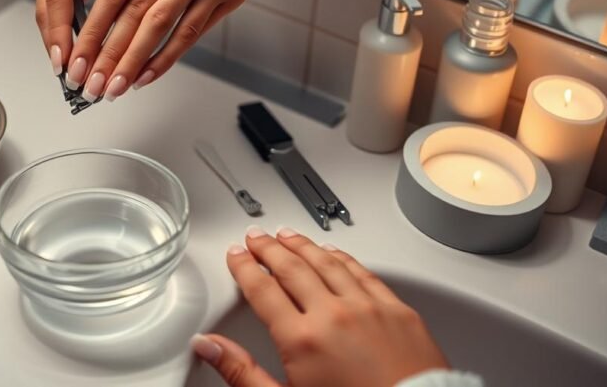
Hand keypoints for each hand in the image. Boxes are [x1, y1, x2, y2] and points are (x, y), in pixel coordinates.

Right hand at [34, 0, 126, 76]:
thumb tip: (117, 2)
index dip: (61, 34)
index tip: (65, 60)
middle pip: (45, 11)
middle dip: (56, 48)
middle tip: (70, 77)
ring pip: (45, 8)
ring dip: (57, 39)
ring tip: (73, 68)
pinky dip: (61, 21)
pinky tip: (76, 41)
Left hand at [65, 0, 331, 100]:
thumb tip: (113, 2)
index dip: (94, 27)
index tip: (78, 53)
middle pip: (136, 14)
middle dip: (109, 54)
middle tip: (89, 83)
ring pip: (163, 27)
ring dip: (135, 62)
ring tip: (115, 87)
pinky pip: (194, 31)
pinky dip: (169, 55)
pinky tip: (149, 74)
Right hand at [193, 227, 448, 386]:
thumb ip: (242, 372)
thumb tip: (209, 346)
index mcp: (301, 339)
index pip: (262, 289)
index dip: (244, 268)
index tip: (236, 256)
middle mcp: (334, 315)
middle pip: (292, 268)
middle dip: (269, 249)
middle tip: (256, 238)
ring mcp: (368, 309)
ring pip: (327, 262)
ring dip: (303, 246)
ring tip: (287, 236)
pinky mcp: (397, 311)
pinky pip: (364, 273)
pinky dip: (343, 258)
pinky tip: (334, 252)